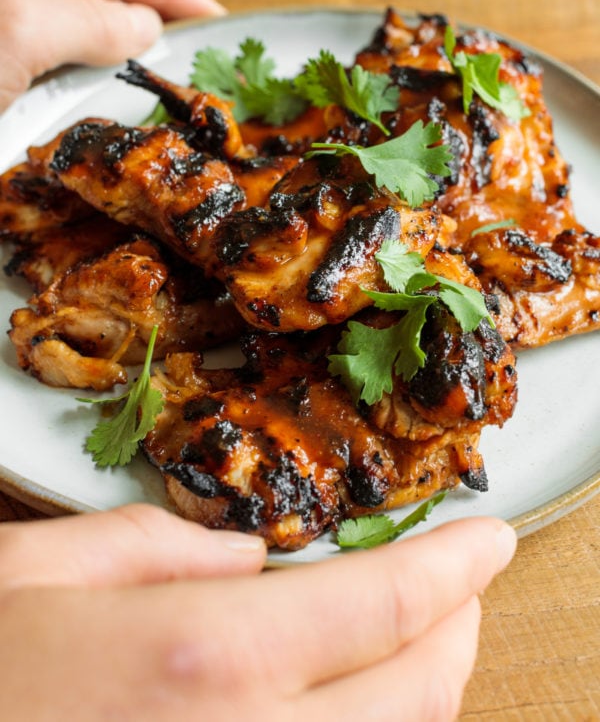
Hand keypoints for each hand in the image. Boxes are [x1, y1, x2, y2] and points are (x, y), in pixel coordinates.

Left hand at [0, 0, 223, 110]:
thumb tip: (144, 25)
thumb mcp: (13, 34)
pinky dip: (74, 97)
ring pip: (66, 42)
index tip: (215, 18)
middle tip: (199, 62)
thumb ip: (87, 23)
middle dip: (144, 29)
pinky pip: (40, 77)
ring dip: (111, 70)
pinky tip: (102, 116)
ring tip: (160, 93)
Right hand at [0, 504, 515, 720]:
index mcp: (199, 656)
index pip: (380, 604)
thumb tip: (241, 560)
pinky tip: (352, 708)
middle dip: (455, 630)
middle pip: (415, 694)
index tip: (488, 539)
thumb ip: (152, 545)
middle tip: (458, 587)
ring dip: (422, 694)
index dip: (452, 567)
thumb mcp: (37, 573)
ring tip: (413, 643)